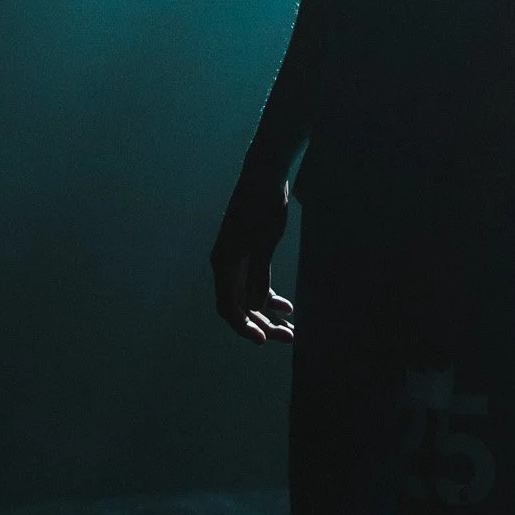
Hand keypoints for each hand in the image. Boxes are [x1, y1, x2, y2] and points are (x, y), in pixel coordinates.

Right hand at [210, 175, 293, 344]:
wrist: (265, 175)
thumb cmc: (263, 206)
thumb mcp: (264, 242)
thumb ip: (258, 275)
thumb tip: (253, 306)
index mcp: (223, 263)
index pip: (228, 306)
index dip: (244, 326)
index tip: (264, 340)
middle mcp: (227, 265)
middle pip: (240, 306)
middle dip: (263, 324)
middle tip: (288, 337)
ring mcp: (238, 260)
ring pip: (249, 298)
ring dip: (268, 314)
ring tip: (291, 329)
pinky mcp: (249, 254)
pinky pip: (256, 283)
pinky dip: (270, 297)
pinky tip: (288, 307)